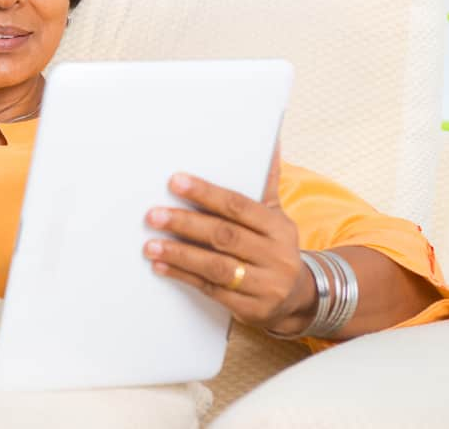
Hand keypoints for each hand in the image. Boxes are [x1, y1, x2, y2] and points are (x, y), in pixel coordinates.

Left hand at [142, 148, 315, 334]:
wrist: (298, 297)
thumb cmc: (274, 246)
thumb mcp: (274, 215)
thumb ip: (263, 181)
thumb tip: (269, 138)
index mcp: (279, 227)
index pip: (238, 206)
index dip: (206, 193)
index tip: (175, 181)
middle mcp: (277, 256)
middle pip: (225, 236)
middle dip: (186, 223)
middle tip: (153, 215)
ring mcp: (266, 286)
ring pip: (216, 266)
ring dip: (180, 254)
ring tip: (150, 245)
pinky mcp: (252, 309)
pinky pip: (212, 290)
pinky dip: (183, 276)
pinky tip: (161, 266)